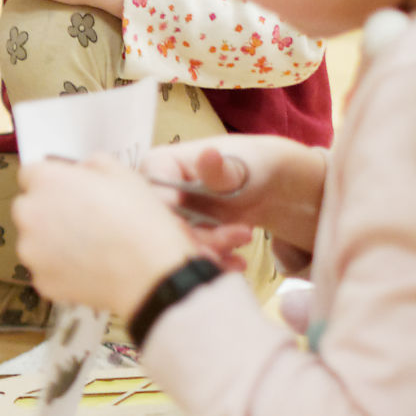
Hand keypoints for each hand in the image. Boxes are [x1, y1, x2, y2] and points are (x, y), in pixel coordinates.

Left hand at [14, 157, 201, 318]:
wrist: (150, 272)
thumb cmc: (138, 219)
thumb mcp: (122, 174)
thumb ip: (92, 164)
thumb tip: (82, 171)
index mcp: (46, 181)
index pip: (30, 173)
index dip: (51, 180)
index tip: (67, 190)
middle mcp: (29, 214)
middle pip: (28, 207)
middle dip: (47, 211)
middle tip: (81, 220)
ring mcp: (31, 251)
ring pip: (33, 241)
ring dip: (51, 241)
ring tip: (88, 247)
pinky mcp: (40, 280)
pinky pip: (45, 269)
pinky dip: (60, 268)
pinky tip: (87, 267)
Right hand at [145, 136, 329, 256]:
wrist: (266, 186)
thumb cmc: (249, 165)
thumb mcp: (236, 167)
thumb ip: (217, 169)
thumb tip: (208, 154)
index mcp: (157, 166)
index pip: (149, 198)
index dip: (170, 217)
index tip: (199, 227)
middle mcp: (155, 193)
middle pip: (162, 225)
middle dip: (197, 239)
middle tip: (233, 240)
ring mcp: (167, 217)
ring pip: (177, 244)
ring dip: (212, 250)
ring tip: (245, 237)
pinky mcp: (181, 237)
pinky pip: (190, 255)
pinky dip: (214, 261)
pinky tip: (237, 261)